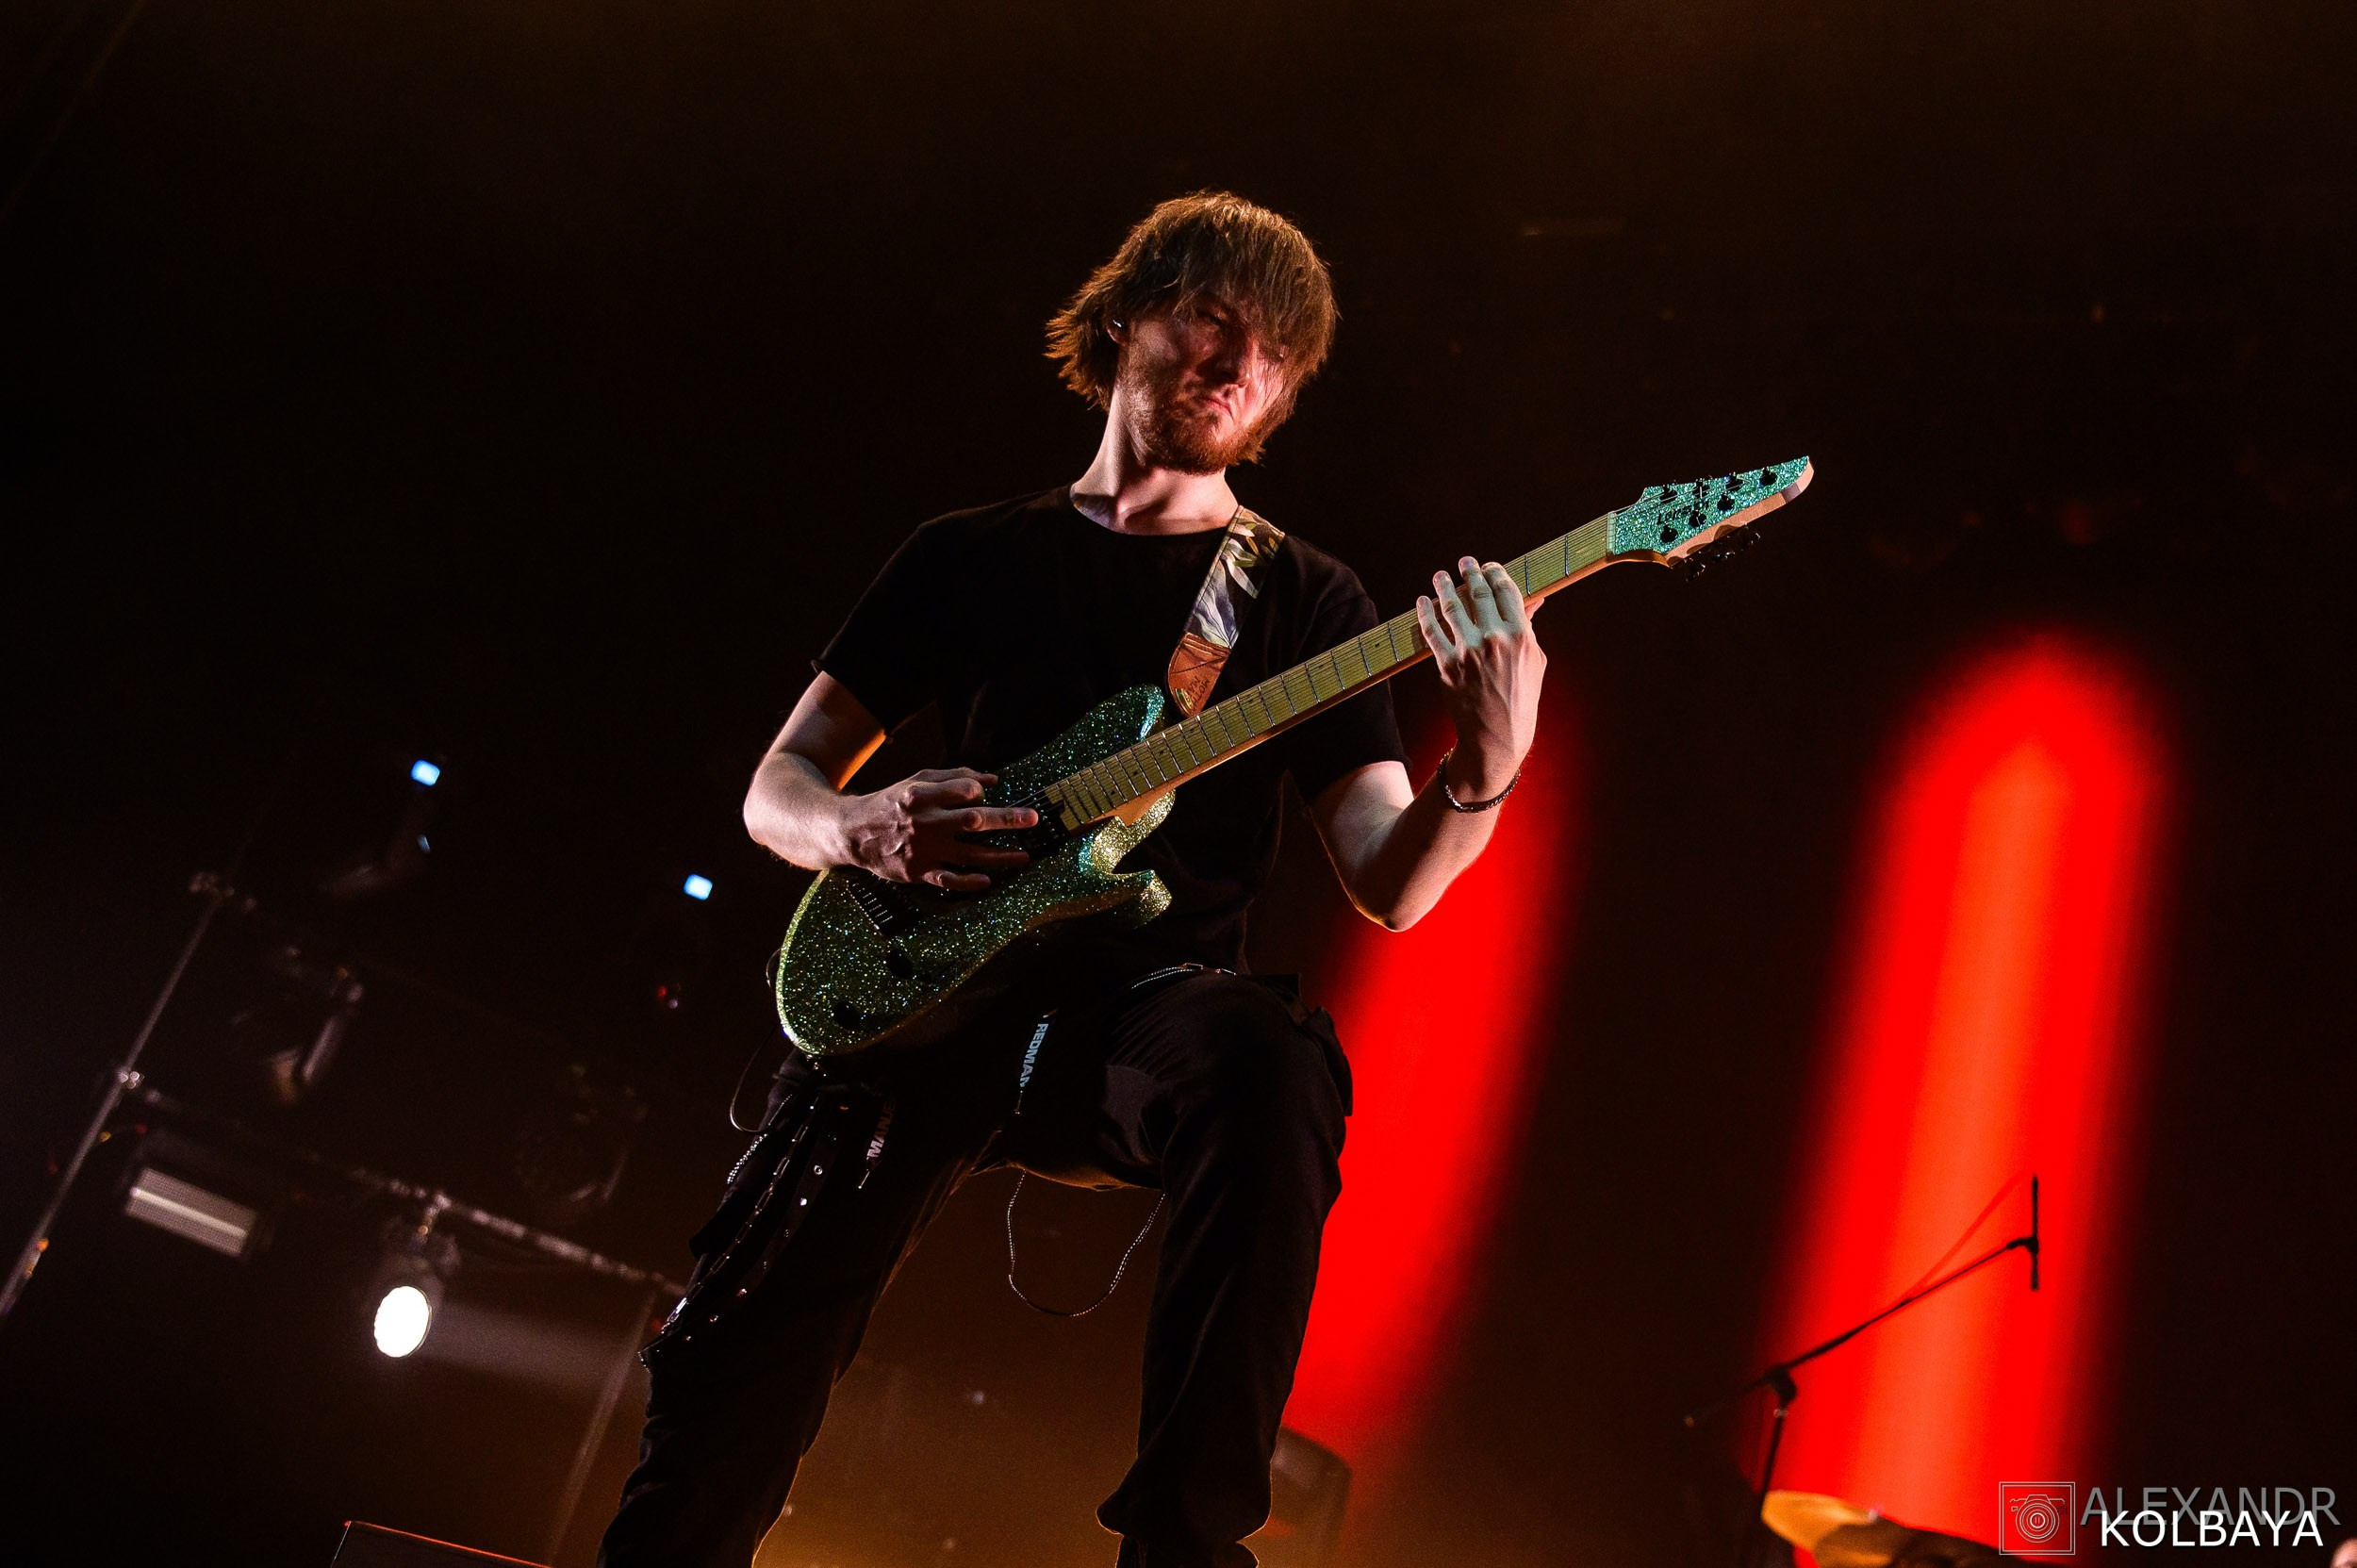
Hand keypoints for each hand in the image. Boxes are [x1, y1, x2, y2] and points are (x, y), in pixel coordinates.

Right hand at [837, 768, 1037, 891]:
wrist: (853, 832)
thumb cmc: (891, 802)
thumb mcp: (916, 781)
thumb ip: (954, 777)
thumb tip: (992, 780)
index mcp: (922, 795)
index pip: (965, 790)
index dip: (981, 791)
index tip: (987, 795)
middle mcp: (924, 822)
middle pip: (973, 820)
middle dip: (1007, 819)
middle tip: (1032, 819)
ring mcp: (922, 849)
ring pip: (969, 853)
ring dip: (1000, 856)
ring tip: (1024, 856)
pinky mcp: (917, 871)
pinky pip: (948, 880)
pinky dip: (969, 881)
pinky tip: (988, 880)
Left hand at [1414, 556, 1545, 797]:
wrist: (1497, 735)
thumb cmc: (1521, 698)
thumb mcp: (1534, 662)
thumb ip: (1529, 629)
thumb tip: (1533, 600)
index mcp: (1520, 636)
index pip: (1507, 591)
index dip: (1496, 573)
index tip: (1489, 566)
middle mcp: (1494, 640)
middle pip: (1478, 594)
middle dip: (1470, 573)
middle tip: (1464, 562)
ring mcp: (1468, 653)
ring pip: (1451, 608)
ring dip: (1444, 587)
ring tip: (1440, 576)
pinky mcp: (1447, 666)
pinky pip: (1432, 633)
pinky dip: (1425, 614)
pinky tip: (1422, 603)